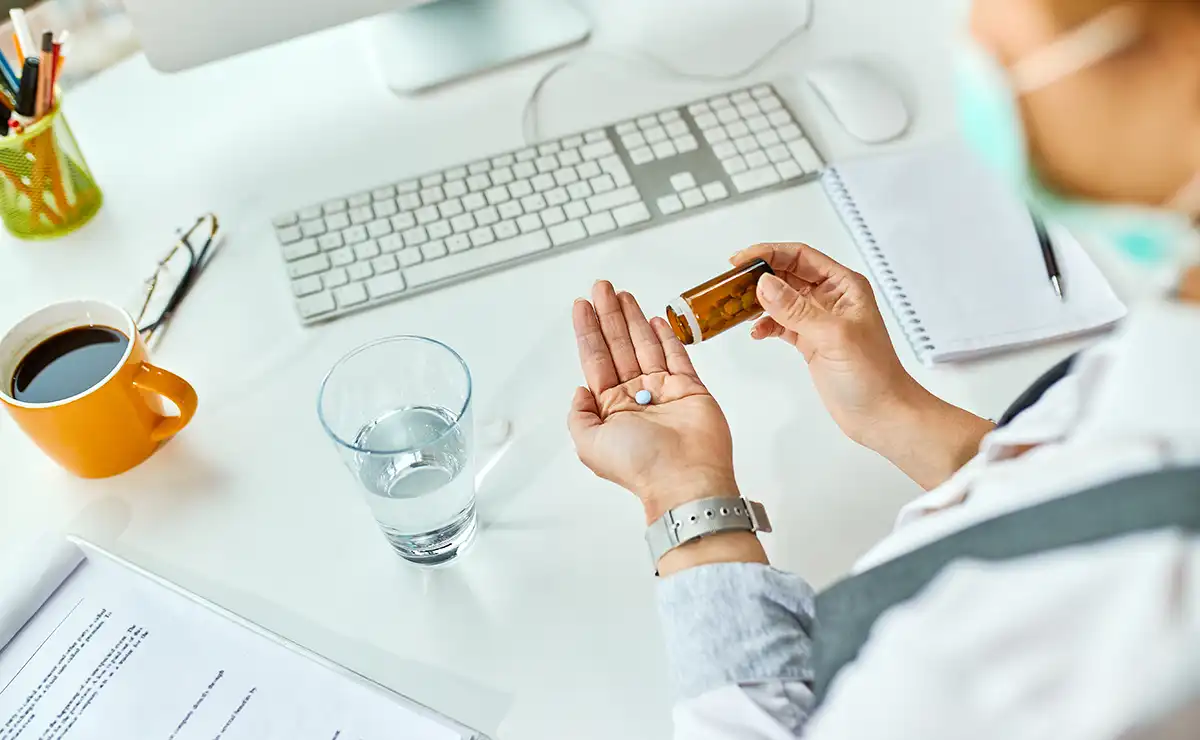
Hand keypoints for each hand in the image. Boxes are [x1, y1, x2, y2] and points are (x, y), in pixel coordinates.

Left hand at [568, 281, 737, 523]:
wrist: (686, 477)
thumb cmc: (638, 463)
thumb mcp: (588, 444)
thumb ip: (579, 415)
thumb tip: (580, 391)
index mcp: (610, 408)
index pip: (596, 360)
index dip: (588, 331)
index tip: (581, 305)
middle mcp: (635, 396)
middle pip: (619, 346)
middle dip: (609, 316)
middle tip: (602, 287)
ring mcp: (663, 391)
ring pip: (645, 345)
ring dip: (633, 318)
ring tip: (622, 293)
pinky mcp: (690, 388)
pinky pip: (676, 356)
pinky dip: (666, 336)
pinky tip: (654, 318)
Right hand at [736, 243, 993, 488]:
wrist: (881, 414)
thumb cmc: (873, 375)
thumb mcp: (833, 336)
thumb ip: (796, 309)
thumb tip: (765, 284)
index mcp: (844, 286)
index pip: (801, 256)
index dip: (769, 253)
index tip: (741, 260)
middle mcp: (831, 298)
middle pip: (787, 274)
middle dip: (759, 276)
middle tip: (732, 284)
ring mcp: (819, 320)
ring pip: (781, 299)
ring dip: (758, 301)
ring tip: (738, 308)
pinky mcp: (810, 341)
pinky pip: (780, 323)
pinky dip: (766, 325)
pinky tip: (757, 332)